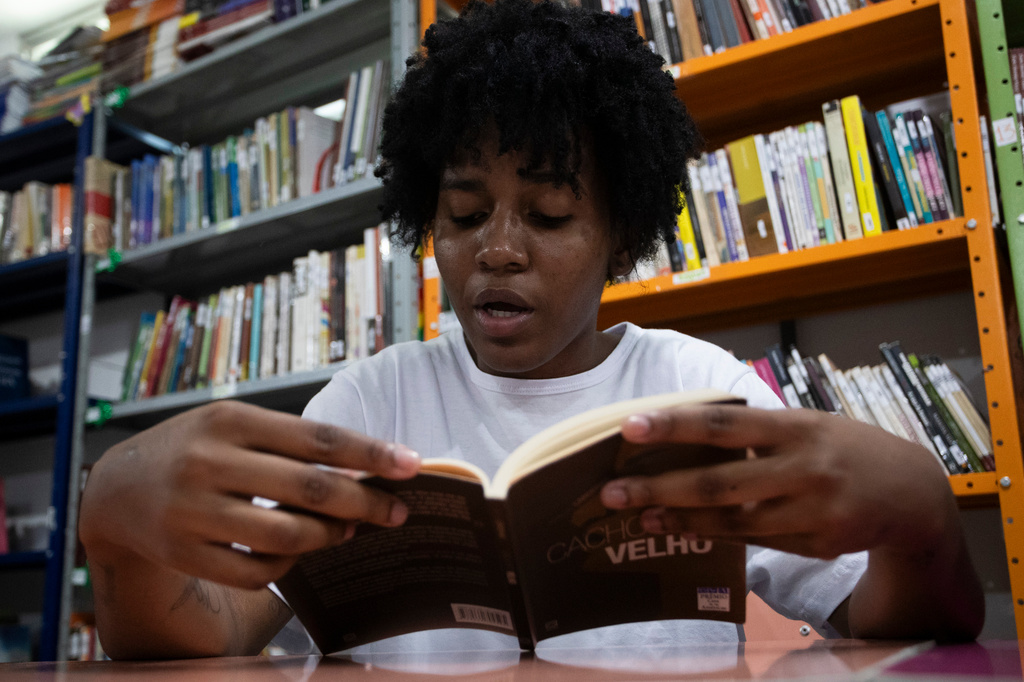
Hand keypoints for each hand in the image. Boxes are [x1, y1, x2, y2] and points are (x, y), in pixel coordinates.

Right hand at [80, 401, 420, 589]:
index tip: (411, 466)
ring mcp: (194, 511)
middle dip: (365, 503)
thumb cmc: (195, 448)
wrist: (117, 488)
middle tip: (396, 512)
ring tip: (347, 530)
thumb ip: (291, 444)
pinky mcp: (184, 553)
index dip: (370, 454)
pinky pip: (255, 571)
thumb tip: (363, 472)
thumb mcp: (235, 425)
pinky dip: (287, 564)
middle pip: (310, 489)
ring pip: (287, 536)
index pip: (318, 438)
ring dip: (329, 537)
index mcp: (231, 420)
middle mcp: (210, 462)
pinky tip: (297, 551)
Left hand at [599, 404, 956, 559]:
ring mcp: (811, 510)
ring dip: (680, 520)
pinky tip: (683, 531)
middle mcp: (803, 468)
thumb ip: (756, 430)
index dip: (675, 425)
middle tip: (611, 492)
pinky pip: (755, 541)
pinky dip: (716, 536)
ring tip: (640, 516)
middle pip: (719, 481)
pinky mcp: (817, 543)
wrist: (914, 494)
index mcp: (796, 427)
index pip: (724, 423)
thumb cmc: (845, 447)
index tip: (629, 428)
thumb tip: (685, 436)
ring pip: (732, 521)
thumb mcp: (807, 424)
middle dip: (659, 488)